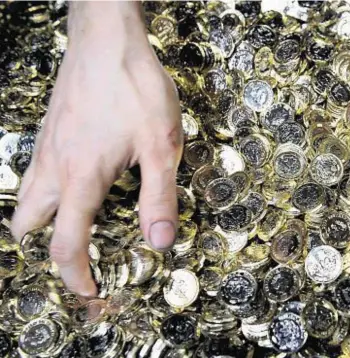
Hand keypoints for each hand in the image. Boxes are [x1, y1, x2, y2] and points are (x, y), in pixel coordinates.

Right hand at [11, 2, 182, 296]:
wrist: (107, 39)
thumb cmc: (135, 89)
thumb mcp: (161, 147)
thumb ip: (159, 197)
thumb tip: (158, 242)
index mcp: (81, 180)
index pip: (65, 245)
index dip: (77, 277)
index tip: (92, 293)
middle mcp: (54, 168)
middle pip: (29, 227)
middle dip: (48, 250)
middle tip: (79, 259)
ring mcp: (47, 147)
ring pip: (27, 198)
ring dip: (44, 220)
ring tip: (77, 225)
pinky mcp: (51, 130)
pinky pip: (36, 171)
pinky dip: (48, 191)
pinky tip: (79, 182)